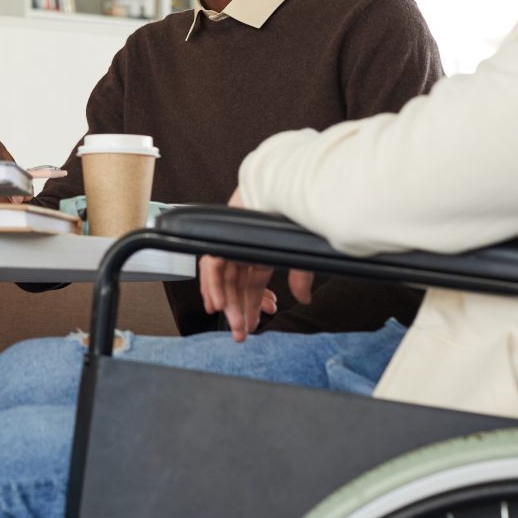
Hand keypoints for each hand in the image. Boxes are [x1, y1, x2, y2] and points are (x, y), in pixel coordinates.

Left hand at [203, 186, 313, 339]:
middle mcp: (245, 249)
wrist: (287, 184)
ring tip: (232, 323)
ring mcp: (232, 242)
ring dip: (226, 302)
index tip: (250, 326)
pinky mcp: (222, 235)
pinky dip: (214, 284)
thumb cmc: (296, 213)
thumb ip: (300, 275)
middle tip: (240, 333)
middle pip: (236, 285)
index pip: (252, 285)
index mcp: (262, 253)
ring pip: (224, 278)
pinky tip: (219, 303)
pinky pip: (213, 263)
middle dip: (238, 311)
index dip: (251, 307)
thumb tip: (304, 298)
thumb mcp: (301, 251)